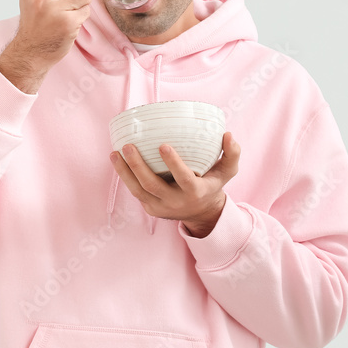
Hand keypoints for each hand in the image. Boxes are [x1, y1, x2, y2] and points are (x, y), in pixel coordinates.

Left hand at [109, 132, 240, 237]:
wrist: (201, 212)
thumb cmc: (211, 184)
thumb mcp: (227, 172)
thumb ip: (231, 154)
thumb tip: (228, 135)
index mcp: (195, 192)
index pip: (183, 179)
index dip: (173, 164)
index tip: (163, 145)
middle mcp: (176, 202)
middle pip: (152, 185)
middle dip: (138, 166)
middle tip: (128, 145)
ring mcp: (160, 207)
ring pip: (138, 190)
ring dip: (124, 172)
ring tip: (115, 153)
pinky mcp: (150, 208)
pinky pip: (135, 192)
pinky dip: (125, 177)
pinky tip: (118, 160)